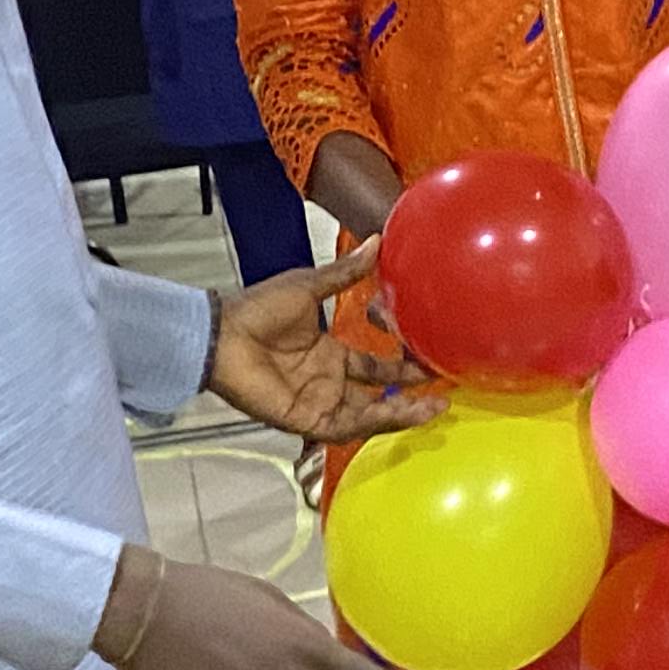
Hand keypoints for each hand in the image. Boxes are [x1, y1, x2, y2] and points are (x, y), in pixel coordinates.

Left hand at [209, 240, 443, 446]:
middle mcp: (328, 381)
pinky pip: (344, 426)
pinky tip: (396, 415)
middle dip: (411, 398)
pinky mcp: (304, 417)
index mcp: (330, 354)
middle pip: (378, 397)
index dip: (403, 368)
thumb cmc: (257, 309)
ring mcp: (317, 401)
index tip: (431, 360)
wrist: (223, 332)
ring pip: (368, 416)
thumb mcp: (309, 286)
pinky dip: (372, 423)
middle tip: (445, 392)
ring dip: (400, 415)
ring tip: (434, 409)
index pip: (375, 368)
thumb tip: (378, 242)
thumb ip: (346, 272)